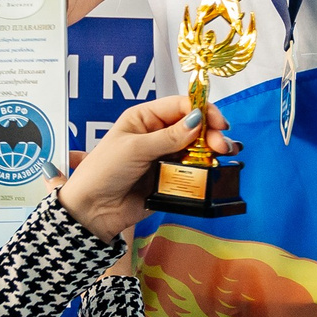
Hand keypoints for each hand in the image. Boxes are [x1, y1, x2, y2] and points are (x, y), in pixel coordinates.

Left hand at [57, 95, 237, 239]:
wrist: (93, 210)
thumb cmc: (103, 171)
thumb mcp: (135, 148)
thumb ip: (169, 136)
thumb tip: (198, 120)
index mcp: (144, 118)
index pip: (180, 106)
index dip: (201, 111)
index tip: (217, 123)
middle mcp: (156, 134)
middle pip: (192, 127)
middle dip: (210, 133)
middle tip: (221, 145)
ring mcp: (164, 156)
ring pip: (196, 148)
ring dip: (211, 150)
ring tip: (223, 155)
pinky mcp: (169, 178)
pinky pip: (192, 171)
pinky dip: (204, 169)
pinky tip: (214, 169)